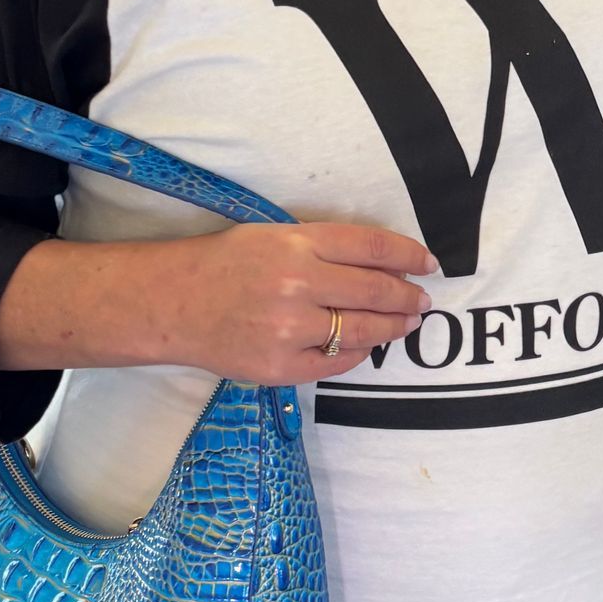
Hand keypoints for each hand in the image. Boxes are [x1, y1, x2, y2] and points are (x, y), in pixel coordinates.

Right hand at [162, 220, 436, 386]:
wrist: (174, 303)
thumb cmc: (226, 263)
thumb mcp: (274, 236)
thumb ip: (326, 247)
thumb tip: (387, 263)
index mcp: (297, 242)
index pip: (372, 246)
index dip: (409, 254)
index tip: (429, 263)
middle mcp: (297, 282)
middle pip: (376, 290)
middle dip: (408, 297)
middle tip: (423, 301)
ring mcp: (289, 328)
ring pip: (362, 330)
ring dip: (392, 327)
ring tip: (405, 323)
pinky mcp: (280, 365)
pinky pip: (336, 362)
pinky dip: (356, 353)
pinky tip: (364, 346)